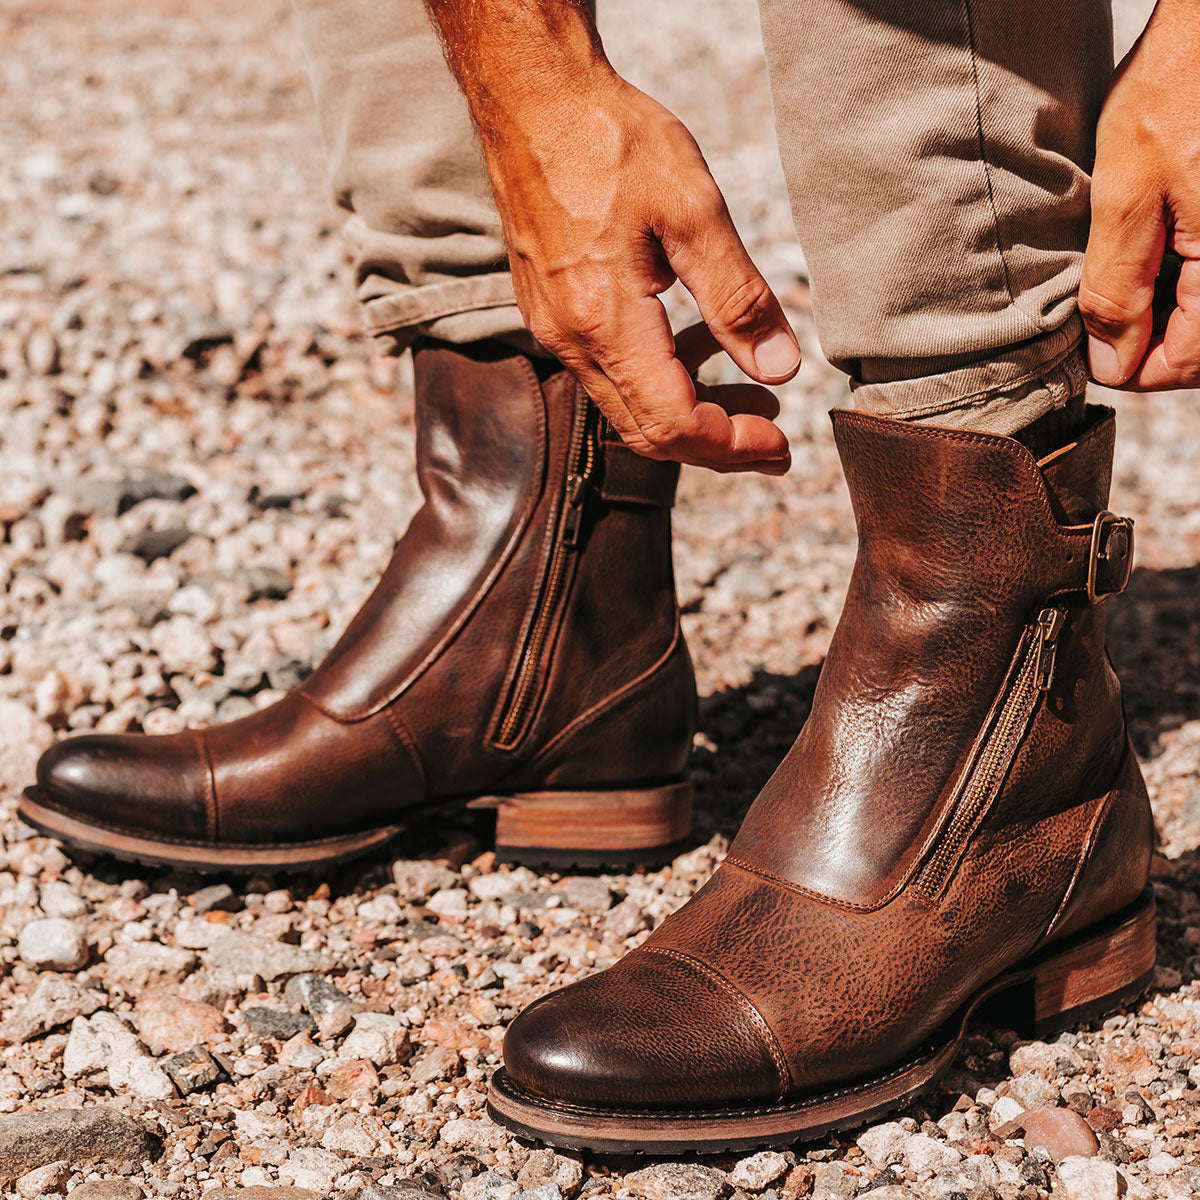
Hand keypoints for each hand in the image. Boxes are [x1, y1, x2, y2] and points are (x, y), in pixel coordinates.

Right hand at [481, 69, 797, 472]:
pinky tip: (699, 344)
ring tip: (752, 393)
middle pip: (648, 434)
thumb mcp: (693, 211)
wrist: (532, 98)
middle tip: (774, 437)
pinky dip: (662, 380)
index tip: (781, 446)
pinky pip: (611, 373)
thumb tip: (780, 369)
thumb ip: (738, 298)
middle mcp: (572, 341)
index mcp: (604, 324)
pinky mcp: (554, 313)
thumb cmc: (609, 141)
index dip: (732, 447)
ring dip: (692, 413)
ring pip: (629, 408)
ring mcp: (557, 330)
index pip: (674, 424)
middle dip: (716, 445)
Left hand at [1080, 0, 1199, 389]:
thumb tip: (1113, 361)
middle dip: (1147, 336)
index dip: (1131, 368)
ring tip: (1125, 263)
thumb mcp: (1125, 196)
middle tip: (1099, 307)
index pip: (1185, 363)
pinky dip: (1179, 270)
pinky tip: (1150, 240)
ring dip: (1162, 304)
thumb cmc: (1178, 87)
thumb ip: (1118, 287)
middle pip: (1197, 342)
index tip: (1092, 351)